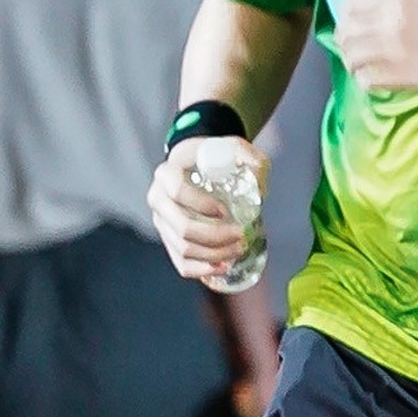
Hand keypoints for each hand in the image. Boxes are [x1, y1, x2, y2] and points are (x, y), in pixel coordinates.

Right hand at [149, 137, 258, 291]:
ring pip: (183, 248)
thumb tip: (259, 185)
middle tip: (241, 235)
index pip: (177, 192)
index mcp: (166, 174)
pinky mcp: (169, 239)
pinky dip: (202, 269)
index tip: (225, 211)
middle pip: (182, 227)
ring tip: (238, 249)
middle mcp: (158, 199)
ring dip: (213, 255)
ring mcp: (162, 222)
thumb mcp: (231, 147)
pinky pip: (181, 262)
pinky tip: (223, 266)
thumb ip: (249, 157)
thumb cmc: (212, 156)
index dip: (201, 204)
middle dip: (214, 236)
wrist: (196, 164)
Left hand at [329, 0, 417, 92]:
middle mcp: (388, 26)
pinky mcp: (403, 78)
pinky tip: (376, 78)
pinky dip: (366, 80)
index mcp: (393, 2)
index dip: (346, 15)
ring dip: (353, 63)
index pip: (348, 6)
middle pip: (345, 34)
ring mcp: (394, 54)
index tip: (356, 23)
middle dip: (345, 41)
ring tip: (364, 65)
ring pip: (353, 59)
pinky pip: (368, 80)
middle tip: (356, 48)